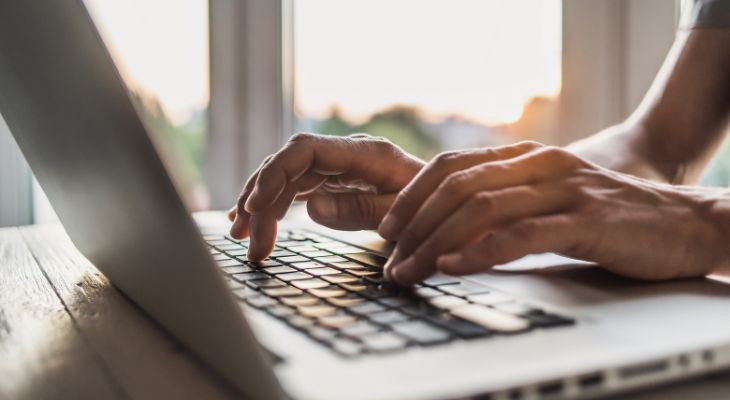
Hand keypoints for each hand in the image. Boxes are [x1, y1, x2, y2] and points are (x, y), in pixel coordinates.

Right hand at [229, 133, 423, 259]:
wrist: (447, 203)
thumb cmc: (431, 207)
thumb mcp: (403, 213)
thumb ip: (361, 210)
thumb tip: (312, 208)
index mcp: (364, 153)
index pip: (305, 151)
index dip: (274, 174)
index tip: (255, 207)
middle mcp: (345, 154)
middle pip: (287, 165)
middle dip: (261, 199)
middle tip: (248, 241)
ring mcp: (336, 166)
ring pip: (285, 177)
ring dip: (261, 205)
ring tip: (243, 238)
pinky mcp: (332, 180)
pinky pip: (294, 188)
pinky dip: (274, 206)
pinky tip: (255, 223)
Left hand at [378, 141, 729, 284]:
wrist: (681, 222)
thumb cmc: (606, 216)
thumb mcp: (547, 202)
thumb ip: (504, 206)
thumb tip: (449, 233)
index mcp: (524, 157)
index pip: (451, 166)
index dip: (412, 196)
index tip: (387, 229)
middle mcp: (538, 164)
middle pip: (456, 186)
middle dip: (414, 224)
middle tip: (391, 259)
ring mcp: (562, 188)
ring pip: (480, 208)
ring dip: (436, 242)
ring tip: (411, 269)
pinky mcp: (584, 219)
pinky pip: (521, 233)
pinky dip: (481, 251)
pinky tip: (455, 267)